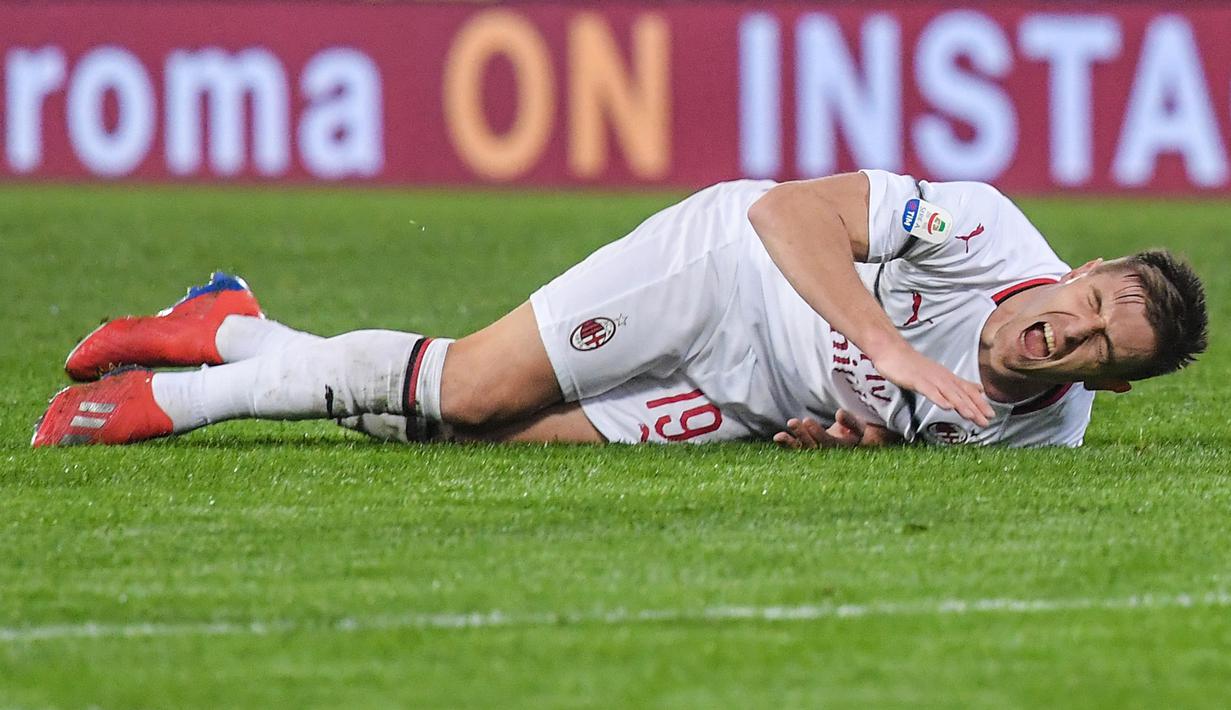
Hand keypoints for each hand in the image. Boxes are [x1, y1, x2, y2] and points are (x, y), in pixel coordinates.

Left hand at [773, 411, 863, 448]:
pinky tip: (778, 438)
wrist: (862, 442)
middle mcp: (831, 455)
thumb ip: (851, 421)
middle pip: (814, 449)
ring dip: (792, 443)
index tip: (806, 421)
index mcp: (845, 449)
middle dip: (802, 436)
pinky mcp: (812, 450)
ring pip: (805, 451)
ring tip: (779, 435)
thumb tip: (839, 413)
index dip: (817, 434)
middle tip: (792, 422)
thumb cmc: (863, 432)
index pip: (829, 444)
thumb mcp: (861, 426)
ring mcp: (820, 454)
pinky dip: (788, 444)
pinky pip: (799, 449)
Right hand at [870, 344, 993, 426]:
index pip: (967, 391)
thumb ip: (954, 382)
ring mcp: (929, 378)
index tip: (991, 415)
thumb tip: (975, 388)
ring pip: (949, 393)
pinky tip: (946, 407)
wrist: (891, 350)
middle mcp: (942, 377)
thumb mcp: (936, 373)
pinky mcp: (916, 380)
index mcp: (946, 377)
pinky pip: (930, 391)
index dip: (979, 403)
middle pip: (961, 394)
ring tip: (971, 416)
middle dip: (975, 408)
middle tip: (987, 420)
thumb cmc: (910, 364)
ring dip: (961, 405)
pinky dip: (939, 399)